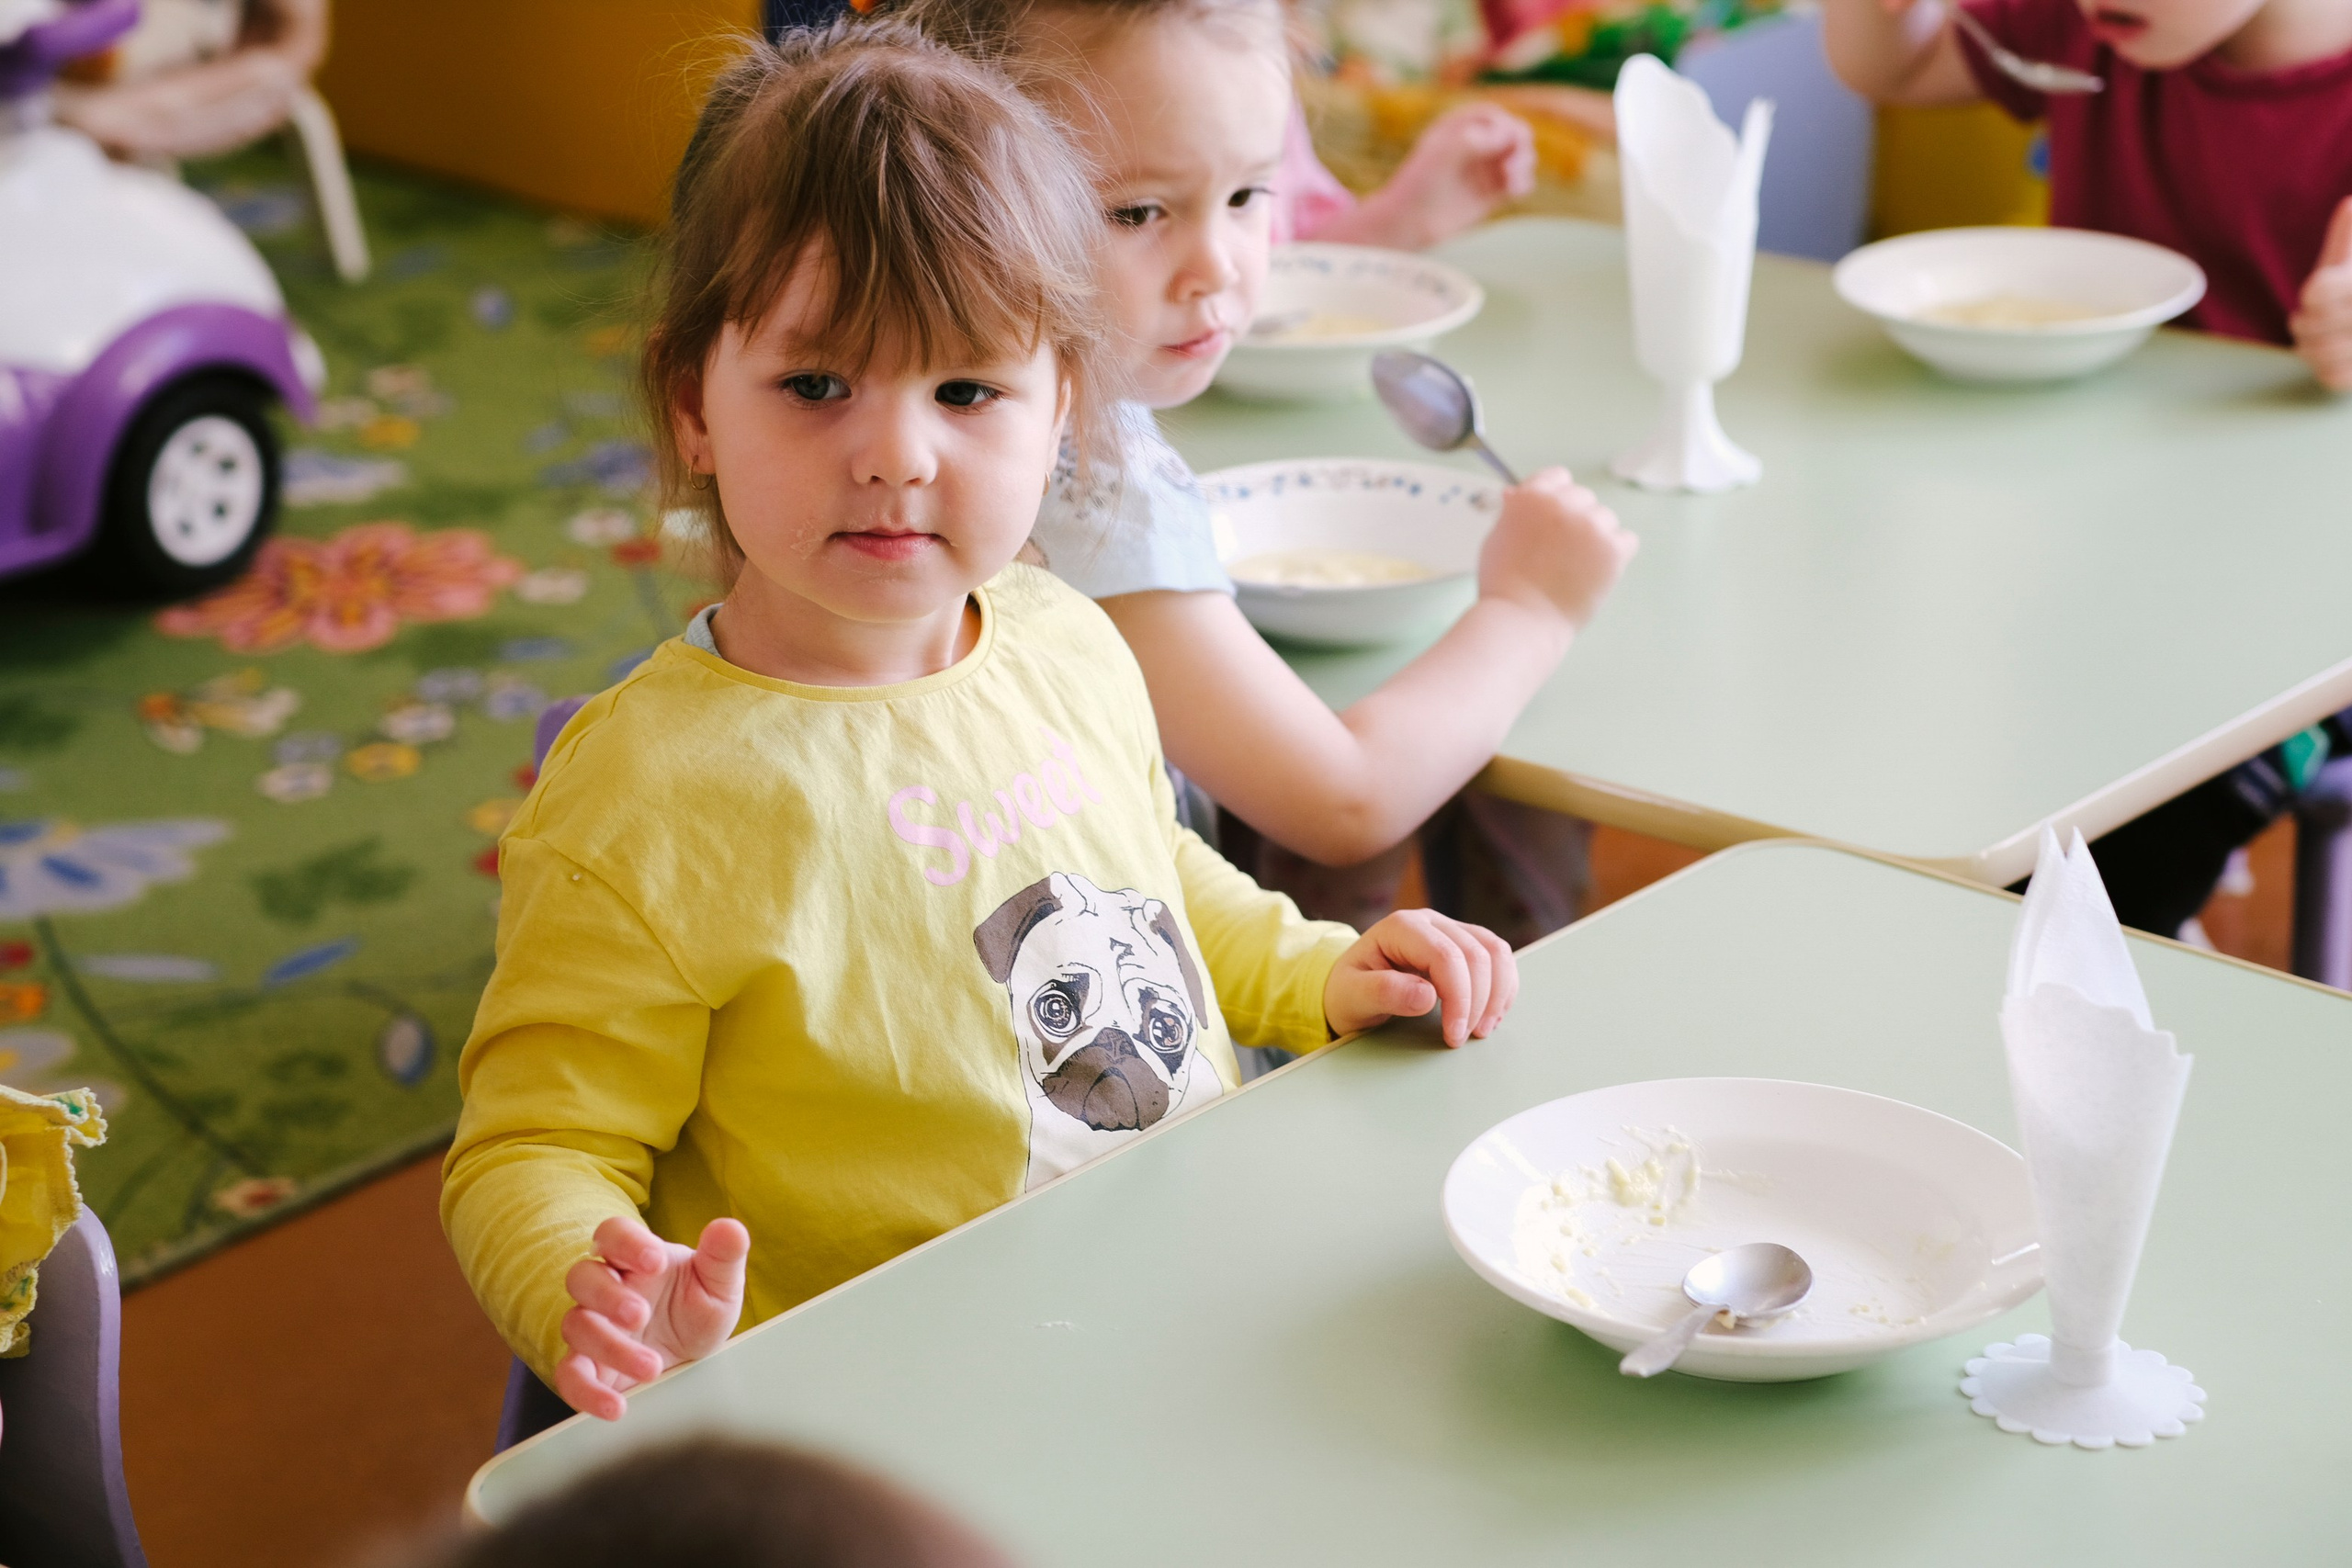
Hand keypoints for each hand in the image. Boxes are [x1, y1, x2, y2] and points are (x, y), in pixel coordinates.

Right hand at [556, 1215, 749, 1420]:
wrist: (691, 1356)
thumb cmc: (697, 1308)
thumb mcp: (719, 1284)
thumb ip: (723, 1255)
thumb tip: (730, 1228)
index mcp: (634, 1258)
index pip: (614, 1233)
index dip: (627, 1243)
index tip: (655, 1260)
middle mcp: (606, 1288)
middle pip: (583, 1277)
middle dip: (609, 1295)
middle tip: (641, 1315)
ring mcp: (592, 1327)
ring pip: (577, 1325)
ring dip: (611, 1346)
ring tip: (652, 1367)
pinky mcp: (587, 1367)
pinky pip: (570, 1376)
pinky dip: (587, 1393)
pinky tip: (616, 1406)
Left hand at [1324, 908, 1517, 1047]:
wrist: (1350, 987)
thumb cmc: (1349, 991)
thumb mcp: (1352, 997)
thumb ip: (1383, 993)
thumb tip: (1426, 996)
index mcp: (1401, 927)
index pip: (1446, 956)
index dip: (1459, 998)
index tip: (1453, 1035)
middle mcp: (1430, 922)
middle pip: (1476, 954)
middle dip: (1478, 1002)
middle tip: (1463, 1038)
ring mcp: (1450, 930)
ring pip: (1495, 952)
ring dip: (1497, 994)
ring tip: (1482, 1029)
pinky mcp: (1464, 944)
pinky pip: (1498, 958)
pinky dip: (1502, 987)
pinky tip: (1492, 1014)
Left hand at [1363, 103, 1536, 251]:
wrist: (1410, 221)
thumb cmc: (1419, 184)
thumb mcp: (1440, 157)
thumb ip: (1471, 142)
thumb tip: (1507, 135)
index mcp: (1459, 126)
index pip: (1491, 117)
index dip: (1503, 126)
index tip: (1504, 142)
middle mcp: (1476, 143)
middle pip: (1512, 135)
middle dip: (1519, 146)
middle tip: (1511, 167)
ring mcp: (1486, 167)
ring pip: (1519, 157)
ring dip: (1524, 165)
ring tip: (1512, 183)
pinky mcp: (1493, 191)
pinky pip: (1518, 182)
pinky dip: (1522, 183)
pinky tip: (1515, 190)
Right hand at [1476, 466, 1638, 635]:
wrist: (1522, 620)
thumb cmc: (1503, 585)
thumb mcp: (1496, 536)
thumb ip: (1514, 512)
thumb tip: (1518, 494)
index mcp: (1532, 495)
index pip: (1558, 477)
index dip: (1555, 500)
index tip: (1552, 520)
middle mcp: (1564, 503)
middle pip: (1583, 498)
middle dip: (1575, 520)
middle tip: (1561, 552)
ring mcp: (1592, 525)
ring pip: (1606, 519)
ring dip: (1596, 537)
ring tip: (1575, 566)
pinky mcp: (1614, 548)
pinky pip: (1626, 540)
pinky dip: (1615, 554)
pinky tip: (1595, 571)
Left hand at [2292, 196, 2351, 391]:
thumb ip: (2349, 234)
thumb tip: (2349, 205)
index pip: (2322, 293)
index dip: (2318, 295)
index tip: (2312, 293)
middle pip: (2319, 324)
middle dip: (2304, 324)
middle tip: (2300, 321)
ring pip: (2327, 354)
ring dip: (2308, 348)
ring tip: (2306, 339)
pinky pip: (2335, 377)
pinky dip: (2321, 368)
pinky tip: (2321, 357)